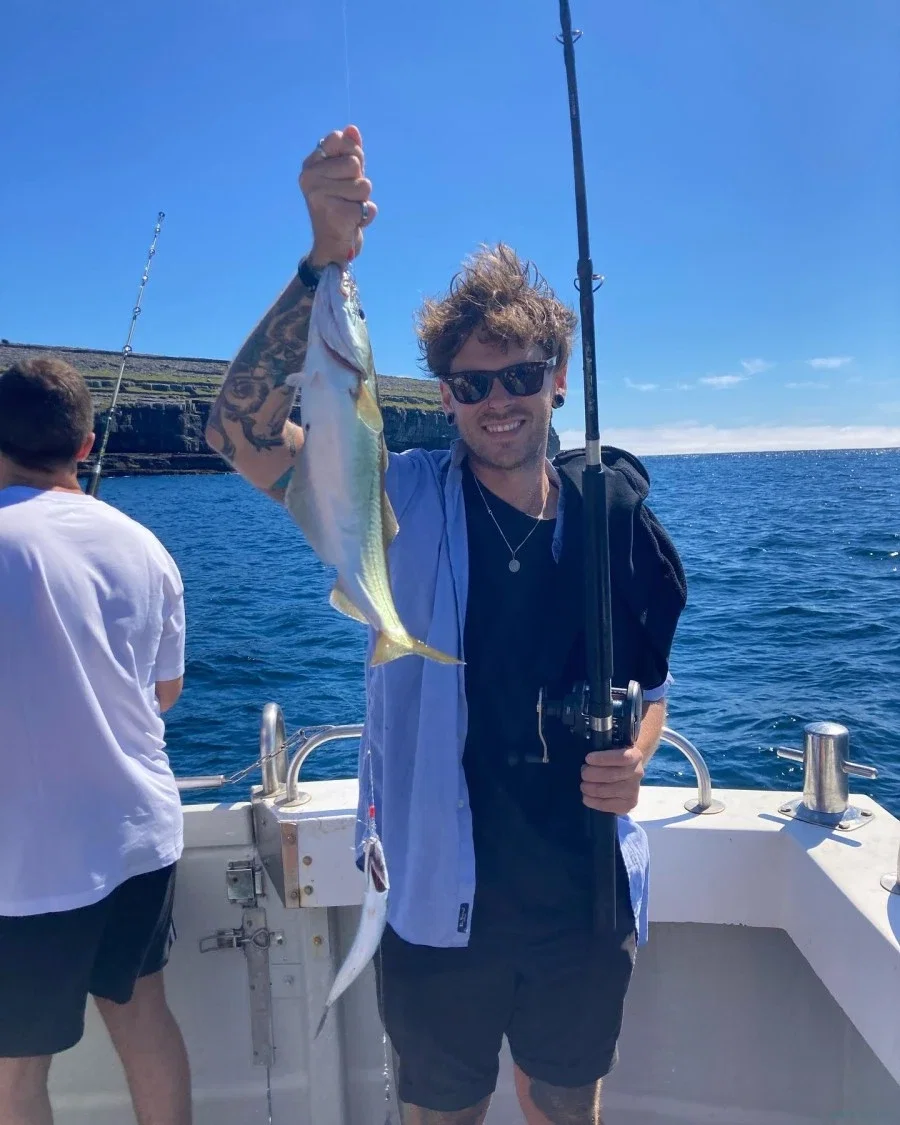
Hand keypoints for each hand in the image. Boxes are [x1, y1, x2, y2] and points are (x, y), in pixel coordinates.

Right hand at [299, 124, 376, 266]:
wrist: (333, 247)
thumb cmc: (341, 206)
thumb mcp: (345, 176)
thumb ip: (350, 152)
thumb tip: (352, 129)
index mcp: (310, 165)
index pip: (339, 139)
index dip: (353, 155)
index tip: (346, 173)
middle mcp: (309, 178)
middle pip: (354, 164)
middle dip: (359, 182)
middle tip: (346, 197)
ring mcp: (319, 196)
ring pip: (363, 186)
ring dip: (362, 200)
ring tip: (348, 209)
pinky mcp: (334, 214)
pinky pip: (366, 207)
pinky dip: (365, 217)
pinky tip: (352, 223)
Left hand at [581, 745, 644, 814]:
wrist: (626, 773)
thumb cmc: (613, 759)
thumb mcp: (611, 749)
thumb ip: (602, 749)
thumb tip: (586, 758)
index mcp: (635, 756)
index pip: (622, 757)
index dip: (603, 758)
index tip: (587, 758)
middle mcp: (637, 773)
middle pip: (611, 775)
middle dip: (591, 774)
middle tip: (582, 773)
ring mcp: (634, 790)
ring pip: (607, 791)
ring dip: (590, 789)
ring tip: (583, 785)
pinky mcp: (629, 804)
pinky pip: (608, 805)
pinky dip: (593, 802)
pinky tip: (586, 798)